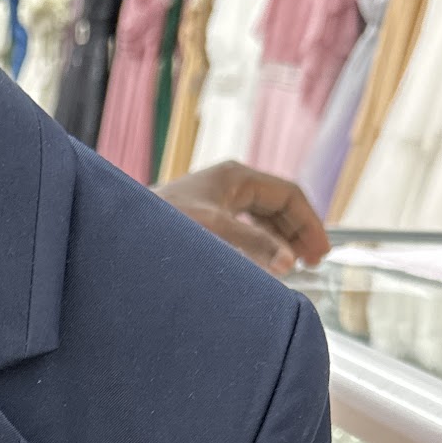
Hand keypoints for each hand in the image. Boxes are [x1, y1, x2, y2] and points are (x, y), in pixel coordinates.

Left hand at [153, 162, 329, 277]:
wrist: (121, 232)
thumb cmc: (163, 227)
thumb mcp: (213, 233)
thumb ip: (253, 246)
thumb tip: (289, 263)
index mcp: (237, 176)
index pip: (288, 195)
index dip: (309, 223)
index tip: (321, 253)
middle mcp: (229, 183)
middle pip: (278, 205)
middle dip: (298, 232)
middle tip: (314, 263)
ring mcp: (217, 198)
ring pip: (262, 217)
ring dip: (281, 240)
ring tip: (296, 265)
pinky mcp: (205, 216)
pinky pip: (244, 227)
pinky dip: (260, 244)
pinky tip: (266, 263)